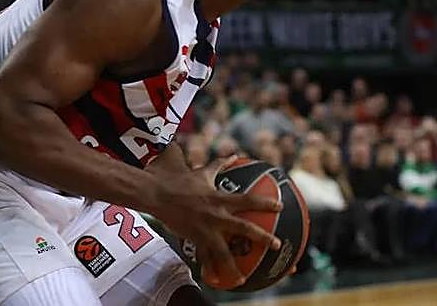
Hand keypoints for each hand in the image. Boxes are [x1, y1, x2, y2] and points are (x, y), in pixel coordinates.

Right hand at [149, 157, 282, 289]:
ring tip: (243, 280)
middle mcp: (216, 215)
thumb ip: (220, 164)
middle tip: (277, 245)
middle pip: (244, 228)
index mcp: (219, 198)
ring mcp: (205, 229)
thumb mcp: (202, 171)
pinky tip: (213, 281)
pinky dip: (208, 269)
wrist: (157, 193)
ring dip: (233, 267)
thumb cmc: (180, 181)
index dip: (265, 203)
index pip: (248, 200)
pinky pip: (202, 257)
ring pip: (223, 252)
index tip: (280, 206)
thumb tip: (234, 155)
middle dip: (262, 237)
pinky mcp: (193, 239)